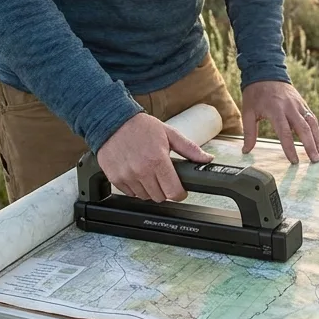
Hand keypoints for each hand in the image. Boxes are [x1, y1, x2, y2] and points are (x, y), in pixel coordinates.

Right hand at [98, 113, 212, 201]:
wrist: (112, 121)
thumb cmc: (141, 127)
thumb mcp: (169, 134)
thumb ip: (190, 149)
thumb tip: (206, 158)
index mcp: (157, 160)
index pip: (173, 192)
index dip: (180, 193)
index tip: (180, 190)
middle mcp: (141, 171)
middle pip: (160, 197)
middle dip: (165, 190)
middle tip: (163, 178)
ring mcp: (127, 176)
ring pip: (145, 197)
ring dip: (149, 189)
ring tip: (148, 173)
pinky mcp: (115, 178)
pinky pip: (130, 193)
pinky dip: (135, 188)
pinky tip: (136, 173)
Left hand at [241, 81, 318, 163]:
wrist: (265, 71)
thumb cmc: (255, 93)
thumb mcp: (248, 112)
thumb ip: (249, 133)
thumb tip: (246, 150)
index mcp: (275, 110)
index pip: (285, 132)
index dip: (290, 148)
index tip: (294, 161)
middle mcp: (290, 107)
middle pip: (303, 128)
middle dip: (310, 145)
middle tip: (314, 161)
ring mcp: (298, 104)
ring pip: (312, 123)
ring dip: (318, 139)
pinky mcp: (302, 103)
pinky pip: (312, 118)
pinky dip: (316, 131)